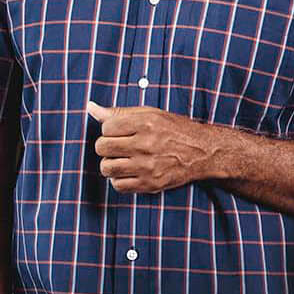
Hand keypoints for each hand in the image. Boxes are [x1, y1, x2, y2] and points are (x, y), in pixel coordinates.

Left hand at [88, 101, 218, 192]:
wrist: (202, 152)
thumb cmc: (174, 130)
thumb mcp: (150, 114)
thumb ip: (119, 112)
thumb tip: (91, 107)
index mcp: (145, 123)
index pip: (106, 127)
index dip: (109, 129)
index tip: (118, 131)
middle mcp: (145, 144)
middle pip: (102, 148)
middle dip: (105, 146)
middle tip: (117, 146)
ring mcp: (147, 167)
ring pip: (106, 168)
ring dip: (110, 164)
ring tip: (121, 159)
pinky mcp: (150, 184)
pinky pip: (118, 186)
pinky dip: (119, 179)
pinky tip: (128, 172)